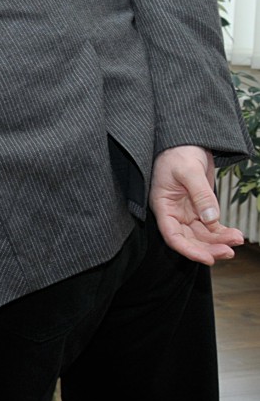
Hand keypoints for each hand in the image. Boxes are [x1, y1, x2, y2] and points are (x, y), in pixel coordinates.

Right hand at [149, 145, 243, 264]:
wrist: (185, 141)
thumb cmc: (178, 152)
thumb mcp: (188, 171)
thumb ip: (201, 195)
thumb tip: (211, 219)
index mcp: (163, 206)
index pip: (172, 235)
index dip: (189, 250)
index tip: (208, 259)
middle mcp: (174, 212)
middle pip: (189, 239)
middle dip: (208, 247)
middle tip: (229, 251)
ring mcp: (187, 211)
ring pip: (202, 234)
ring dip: (219, 240)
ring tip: (238, 238)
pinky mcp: (200, 207)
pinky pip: (211, 226)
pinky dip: (222, 232)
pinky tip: (235, 234)